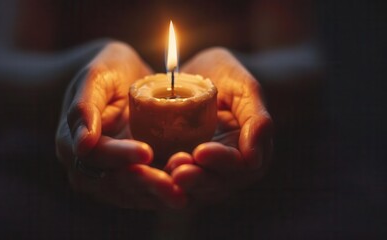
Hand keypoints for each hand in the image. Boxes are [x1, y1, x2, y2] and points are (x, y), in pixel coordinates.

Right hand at [55, 41, 186, 208]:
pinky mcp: (129, 181)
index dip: (121, 154)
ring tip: (181, 195)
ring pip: (131, 194)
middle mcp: (86, 167)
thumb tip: (81, 145)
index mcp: (71, 142)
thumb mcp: (96, 76)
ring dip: (156, 195)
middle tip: (172, 184)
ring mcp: (107, 177)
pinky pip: (144, 194)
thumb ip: (84, 106)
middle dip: (144, 183)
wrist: (119, 80)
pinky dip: (163, 195)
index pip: (97, 154)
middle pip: (114, 182)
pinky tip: (184, 194)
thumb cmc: (107, 71)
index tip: (146, 151)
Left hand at [165, 48, 272, 205]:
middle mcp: (227, 168)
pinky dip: (162, 182)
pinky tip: (148, 173)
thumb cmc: (224, 75)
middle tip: (179, 172)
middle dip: (198, 179)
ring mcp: (202, 171)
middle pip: (216, 184)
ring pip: (194, 189)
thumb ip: (257, 118)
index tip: (201, 151)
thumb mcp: (244, 87)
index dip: (222, 161)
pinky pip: (172, 184)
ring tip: (166, 171)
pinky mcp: (178, 170)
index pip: (241, 166)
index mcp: (249, 151)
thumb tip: (254, 159)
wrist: (192, 73)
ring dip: (180, 184)